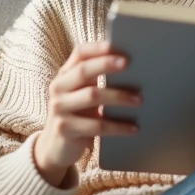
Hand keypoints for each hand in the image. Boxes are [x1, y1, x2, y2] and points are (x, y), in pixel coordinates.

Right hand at [33, 41, 140, 186]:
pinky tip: (133, 128)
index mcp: (65, 75)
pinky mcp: (64, 128)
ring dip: (119, 97)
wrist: (55, 148)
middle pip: (84, 71)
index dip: (98, 48)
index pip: (79, 53)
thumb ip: (97, 81)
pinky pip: (97, 125)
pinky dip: (118, 127)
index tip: (117, 46)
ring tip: (139, 100)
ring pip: (93, 96)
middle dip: (107, 65)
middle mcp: (58, 87)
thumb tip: (132, 69)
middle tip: (129, 64)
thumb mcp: (83, 96)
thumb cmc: (77, 116)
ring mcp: (59, 108)